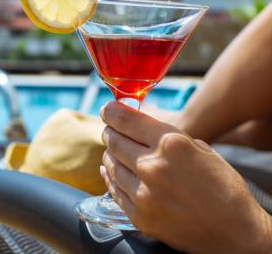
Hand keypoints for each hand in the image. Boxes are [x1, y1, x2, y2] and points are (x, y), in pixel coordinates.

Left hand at [100, 101, 271, 253]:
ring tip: (112, 151)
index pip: (127, 120)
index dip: (112, 112)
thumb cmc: (223, 187)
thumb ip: (168, 137)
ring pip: (111, 163)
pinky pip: (114, 189)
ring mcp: (143, 193)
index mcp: (170, 143)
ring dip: (110, 154)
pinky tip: (110, 170)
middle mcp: (152, 166)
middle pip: (114, 140)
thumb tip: (141, 127)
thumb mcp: (200, 149)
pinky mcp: (139, 215)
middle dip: (110, 132)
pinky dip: (110, 177)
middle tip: (110, 131)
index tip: (107, 110)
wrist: (235, 233)